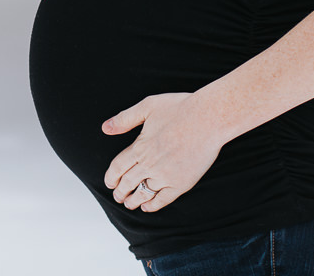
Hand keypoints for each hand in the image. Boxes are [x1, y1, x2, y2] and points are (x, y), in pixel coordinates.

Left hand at [102, 91, 223, 211]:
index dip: (111, 177)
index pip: (117, 168)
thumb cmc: (180, 108)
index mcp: (139, 147)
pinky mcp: (182, 183)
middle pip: (128, 183)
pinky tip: (147, 207)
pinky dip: (153, 205)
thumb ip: (125, 119)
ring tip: (129, 204)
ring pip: (143, 194)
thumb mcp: (147, 106)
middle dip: (120, 192)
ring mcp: (165, 176)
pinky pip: (163, 199)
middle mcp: (149, 164)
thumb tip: (105, 128)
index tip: (109, 183)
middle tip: (117, 196)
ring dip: (133, 201)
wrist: (208, 118)